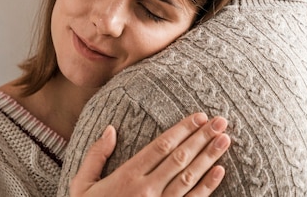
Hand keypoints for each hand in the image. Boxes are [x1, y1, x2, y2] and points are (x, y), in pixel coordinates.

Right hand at [70, 113, 229, 196]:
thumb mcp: (82, 184)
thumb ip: (96, 155)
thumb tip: (110, 129)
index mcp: (127, 176)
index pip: (161, 147)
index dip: (182, 130)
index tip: (198, 117)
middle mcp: (147, 189)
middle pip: (180, 158)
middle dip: (202, 138)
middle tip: (220, 121)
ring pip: (189, 178)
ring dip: (209, 157)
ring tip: (224, 139)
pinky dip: (208, 186)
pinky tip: (219, 171)